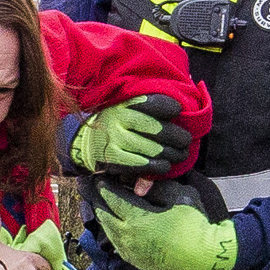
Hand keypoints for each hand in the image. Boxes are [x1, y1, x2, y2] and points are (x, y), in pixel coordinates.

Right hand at [67, 100, 184, 178]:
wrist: (84, 143)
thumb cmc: (114, 124)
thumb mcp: (125, 109)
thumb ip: (147, 110)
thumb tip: (178, 109)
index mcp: (123, 105)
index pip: (152, 103)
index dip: (169, 107)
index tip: (178, 111)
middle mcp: (118, 120)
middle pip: (158, 129)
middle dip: (177, 136)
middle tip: (186, 141)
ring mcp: (115, 140)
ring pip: (153, 149)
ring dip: (172, 153)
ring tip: (180, 154)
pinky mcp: (114, 159)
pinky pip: (143, 164)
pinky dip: (158, 166)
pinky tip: (165, 165)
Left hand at [92, 184, 237, 269]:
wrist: (205, 255)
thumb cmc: (195, 222)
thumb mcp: (178, 195)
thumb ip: (155, 187)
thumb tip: (137, 182)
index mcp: (136, 219)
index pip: (111, 198)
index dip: (102, 185)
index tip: (96, 175)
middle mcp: (127, 237)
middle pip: (103, 214)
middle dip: (95, 198)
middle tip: (86, 185)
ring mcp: (130, 251)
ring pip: (107, 229)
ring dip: (102, 214)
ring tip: (98, 201)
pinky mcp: (135, 260)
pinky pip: (116, 241)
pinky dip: (111, 228)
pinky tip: (113, 221)